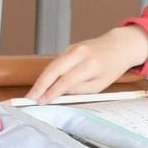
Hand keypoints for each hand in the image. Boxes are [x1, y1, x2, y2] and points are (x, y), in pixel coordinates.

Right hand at [26, 25, 147, 101]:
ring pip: (51, 65)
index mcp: (90, 65)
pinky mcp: (69, 48)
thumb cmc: (111, 68)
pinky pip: (55, 62)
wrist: (118, 46)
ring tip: (32, 94)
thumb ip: (81, 89)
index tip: (42, 101)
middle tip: (29, 98)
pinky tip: (42, 85)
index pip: (67, 80)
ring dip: (40, 80)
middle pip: (53, 69)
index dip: (52, 92)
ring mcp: (72, 48)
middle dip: (39, 85)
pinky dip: (48, 74)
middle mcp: (79, 54)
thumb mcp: (100, 84)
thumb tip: (60, 93)